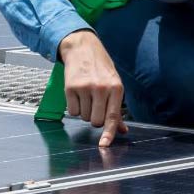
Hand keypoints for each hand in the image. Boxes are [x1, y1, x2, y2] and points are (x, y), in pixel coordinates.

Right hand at [58, 29, 127, 146]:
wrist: (83, 48)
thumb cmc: (101, 69)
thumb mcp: (114, 84)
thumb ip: (117, 109)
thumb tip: (123, 130)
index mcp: (116, 88)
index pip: (113, 116)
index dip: (109, 133)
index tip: (104, 145)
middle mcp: (102, 88)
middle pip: (96, 122)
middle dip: (95, 118)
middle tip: (95, 104)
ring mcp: (85, 88)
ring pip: (83, 118)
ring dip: (84, 111)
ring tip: (87, 95)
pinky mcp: (70, 88)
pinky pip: (72, 112)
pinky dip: (74, 107)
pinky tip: (77, 94)